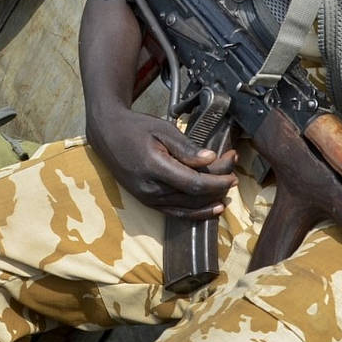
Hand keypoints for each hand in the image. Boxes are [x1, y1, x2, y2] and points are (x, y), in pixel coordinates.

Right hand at [88, 105, 236, 220]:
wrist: (108, 135)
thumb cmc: (136, 128)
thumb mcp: (162, 129)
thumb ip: (186, 148)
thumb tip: (210, 159)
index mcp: (154, 167)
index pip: (195, 183)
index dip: (218, 181)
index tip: (233, 172)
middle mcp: (151, 189)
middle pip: (194, 196)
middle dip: (219, 186)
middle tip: (233, 170)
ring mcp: (148, 198)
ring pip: (188, 207)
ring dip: (212, 199)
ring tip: (227, 186)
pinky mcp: (147, 202)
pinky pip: (177, 213)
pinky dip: (197, 213)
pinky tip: (214, 208)